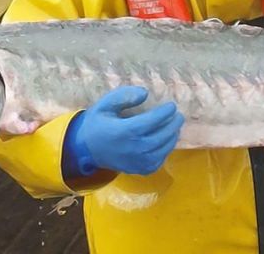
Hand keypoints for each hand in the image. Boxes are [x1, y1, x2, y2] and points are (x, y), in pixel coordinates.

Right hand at [62, 86, 183, 177]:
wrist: (85, 150)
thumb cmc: (97, 124)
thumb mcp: (105, 104)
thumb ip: (124, 96)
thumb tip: (145, 93)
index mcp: (124, 131)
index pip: (151, 122)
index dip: (164, 113)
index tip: (172, 105)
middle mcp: (133, 148)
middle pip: (161, 136)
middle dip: (173, 125)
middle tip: (178, 115)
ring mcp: (137, 162)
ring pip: (162, 150)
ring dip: (172, 137)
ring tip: (175, 127)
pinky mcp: (139, 170)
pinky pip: (158, 161)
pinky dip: (166, 150)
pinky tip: (166, 140)